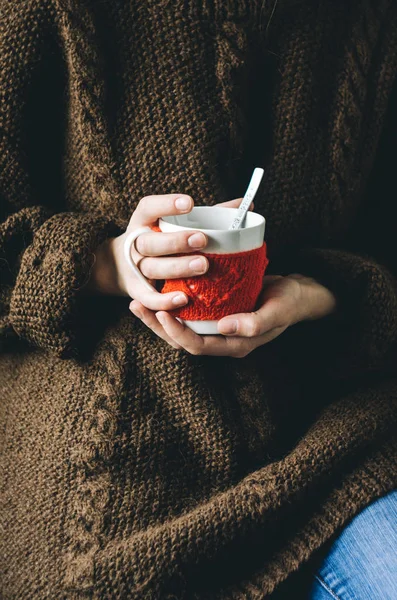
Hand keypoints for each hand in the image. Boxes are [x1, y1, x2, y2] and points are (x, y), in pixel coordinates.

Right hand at [83, 194, 251, 312]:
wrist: (127, 266)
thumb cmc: (165, 241)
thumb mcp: (179, 225)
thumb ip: (209, 216)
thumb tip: (245, 204)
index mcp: (144, 221)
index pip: (149, 208)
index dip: (166, 205)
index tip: (189, 203)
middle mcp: (136, 244)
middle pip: (150, 242)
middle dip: (176, 241)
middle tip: (203, 240)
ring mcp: (135, 268)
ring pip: (152, 268)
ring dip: (177, 268)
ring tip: (202, 266)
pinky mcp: (137, 291)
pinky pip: (148, 297)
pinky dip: (164, 300)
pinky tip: (184, 299)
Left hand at [129, 273, 337, 354]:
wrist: (298, 294)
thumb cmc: (290, 302)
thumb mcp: (279, 311)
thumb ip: (256, 322)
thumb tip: (224, 328)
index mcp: (234, 344)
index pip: (198, 346)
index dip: (177, 333)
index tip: (162, 313)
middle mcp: (221, 338)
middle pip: (181, 339)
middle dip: (157, 325)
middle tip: (137, 305)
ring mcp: (216, 326)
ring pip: (180, 327)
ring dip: (158, 316)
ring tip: (137, 300)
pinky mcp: (215, 311)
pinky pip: (188, 312)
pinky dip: (171, 304)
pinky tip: (158, 289)